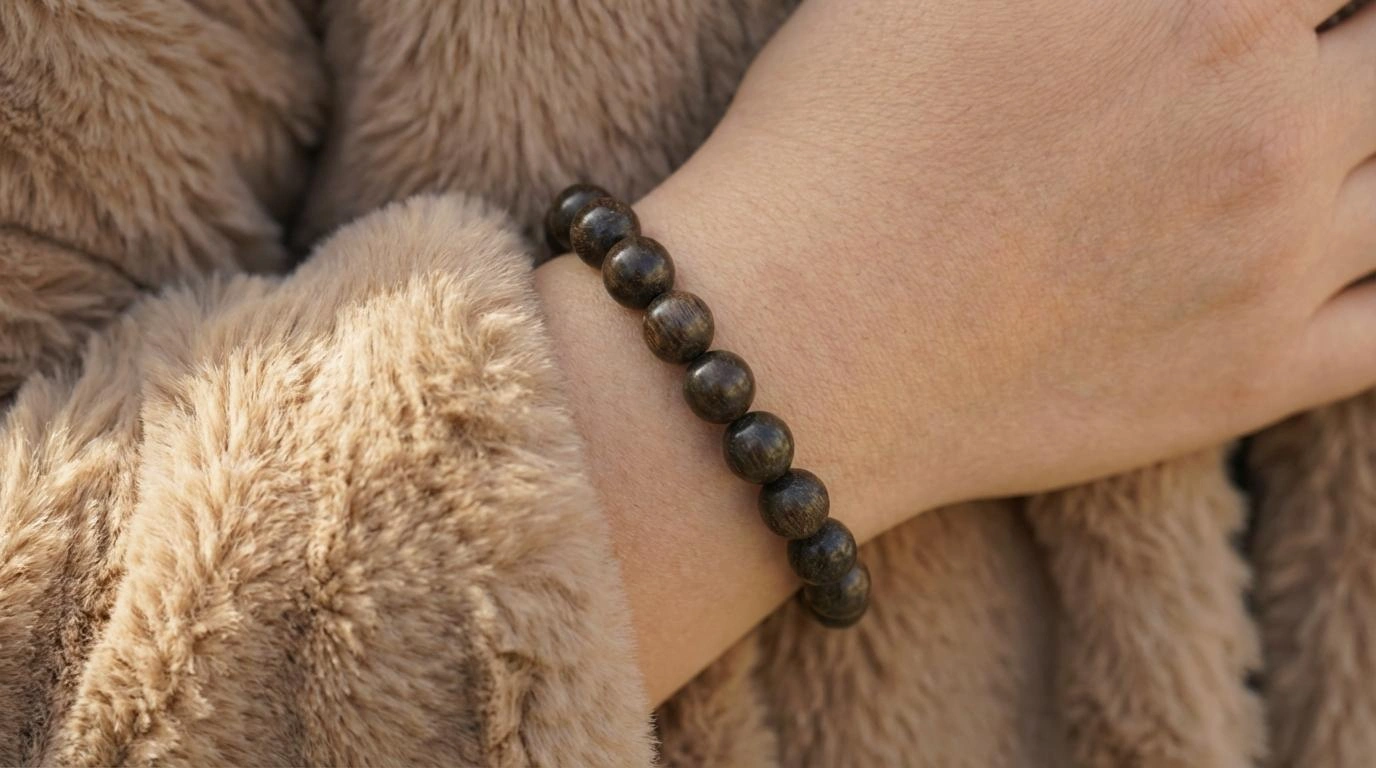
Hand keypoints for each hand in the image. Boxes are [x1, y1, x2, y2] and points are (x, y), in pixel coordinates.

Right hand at [537, 0, 1375, 702]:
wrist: (791, 341)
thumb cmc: (835, 140)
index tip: (1249, 22)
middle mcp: (1273, 117)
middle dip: (1334, 46)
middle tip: (1269, 67)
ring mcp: (1279, 259)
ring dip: (1366, 143)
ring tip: (1290, 149)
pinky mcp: (1256, 375)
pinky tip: (1354, 251)